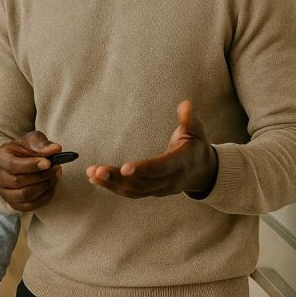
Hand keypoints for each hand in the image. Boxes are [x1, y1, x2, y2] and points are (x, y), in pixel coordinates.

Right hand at [0, 131, 63, 211]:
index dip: (31, 165)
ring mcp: (5, 193)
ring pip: (25, 195)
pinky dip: (44, 197)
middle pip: (18, 181)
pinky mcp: (15, 204)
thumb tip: (56, 149)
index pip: (12, 165)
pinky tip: (51, 186)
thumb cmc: (25, 149)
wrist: (20, 161)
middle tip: (57, 168)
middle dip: (41, 175)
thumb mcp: (33, 141)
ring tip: (55, 176)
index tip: (48, 162)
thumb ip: (43, 145)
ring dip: (44, 186)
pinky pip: (31, 206)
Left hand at [86, 100, 217, 198]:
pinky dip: (114, 188)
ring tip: (91, 173)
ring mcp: (160, 189)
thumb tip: (185, 104)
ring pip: (134, 190)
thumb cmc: (196, 146)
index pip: (160, 168)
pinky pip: (132, 193)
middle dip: (117, 178)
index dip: (143, 168)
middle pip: (142, 182)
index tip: (124, 168)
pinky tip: (96, 180)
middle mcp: (170, 180)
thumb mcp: (196, 131)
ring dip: (111, 184)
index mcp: (180, 163)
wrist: (203, 172)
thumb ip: (189, 119)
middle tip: (95, 170)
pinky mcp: (152, 192)